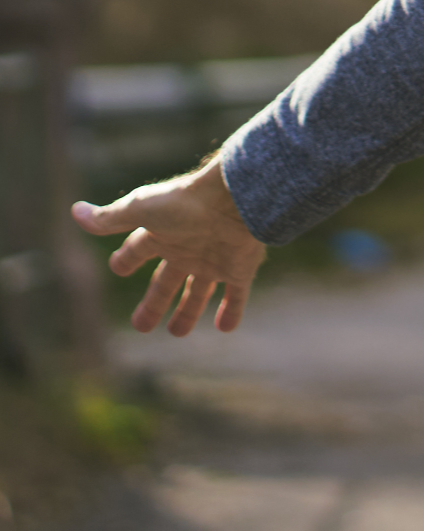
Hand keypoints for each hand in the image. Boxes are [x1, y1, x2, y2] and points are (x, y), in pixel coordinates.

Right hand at [72, 157, 267, 336]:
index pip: (139, 250)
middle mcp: (189, 248)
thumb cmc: (185, 202)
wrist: (235, 198)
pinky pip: (237, 294)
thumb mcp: (142, 210)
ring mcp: (215, 259)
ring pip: (199, 292)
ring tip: (177, 332)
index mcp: (163, 234)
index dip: (127, 259)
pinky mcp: (240, 268)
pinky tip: (226, 327)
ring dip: (189, 311)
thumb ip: (111, 218)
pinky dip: (232, 311)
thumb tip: (75, 212)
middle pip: (167, 281)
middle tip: (141, 326)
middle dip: (154, 302)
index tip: (118, 268)